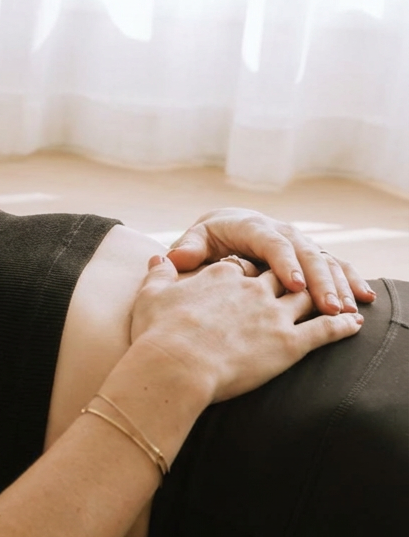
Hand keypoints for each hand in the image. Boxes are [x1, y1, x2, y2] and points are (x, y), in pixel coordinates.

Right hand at [130, 256, 363, 402]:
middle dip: (292, 279)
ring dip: (324, 297)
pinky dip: (342, 325)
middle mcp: (253, 288)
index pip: (242, 267)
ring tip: (337, 301)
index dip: (248, 272)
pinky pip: (325, 329)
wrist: (176, 364)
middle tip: (302, 285)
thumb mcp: (151, 295)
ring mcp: (274, 314)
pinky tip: (353, 323)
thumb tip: (158, 257)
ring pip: (307, 298)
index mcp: (221, 275)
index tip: (249, 279)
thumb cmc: (158, 332)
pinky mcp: (290, 342)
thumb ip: (158, 273)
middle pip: (280, 277)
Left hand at [165, 208, 374, 315]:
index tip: (292, 285)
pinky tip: (363, 299)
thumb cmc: (208, 239)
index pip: (272, 243)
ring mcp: (298, 245)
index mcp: (252, 227)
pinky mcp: (309, 258)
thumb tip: (173, 258)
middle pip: (305, 253)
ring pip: (324, 261)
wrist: (226, 229)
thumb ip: (187, 248)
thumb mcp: (195, 240)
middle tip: (328, 307)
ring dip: (337, 284)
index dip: (284, 263)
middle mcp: (281, 233)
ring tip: (346, 309)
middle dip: (318, 279)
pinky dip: (350, 280)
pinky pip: (334, 267)